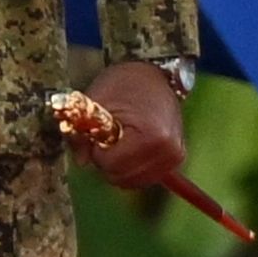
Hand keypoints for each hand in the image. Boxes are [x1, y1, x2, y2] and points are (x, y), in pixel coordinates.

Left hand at [66, 62, 189, 190]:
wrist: (153, 75)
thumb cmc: (125, 84)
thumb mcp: (95, 102)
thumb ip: (82, 133)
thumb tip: (81, 161)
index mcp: (152, 136)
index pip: (111, 164)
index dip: (97, 150)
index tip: (100, 132)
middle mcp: (169, 151)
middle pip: (122, 176)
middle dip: (108, 160)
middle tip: (109, 136)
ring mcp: (175, 157)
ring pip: (132, 181)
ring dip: (119, 165)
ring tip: (122, 139)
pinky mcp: (176, 159)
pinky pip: (144, 177)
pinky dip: (131, 167)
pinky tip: (131, 147)